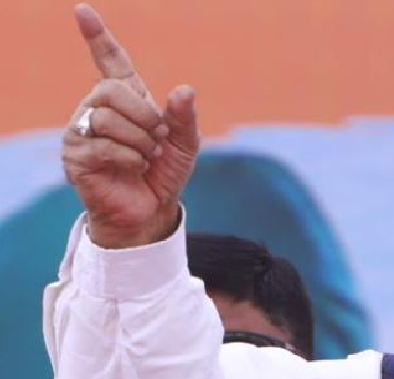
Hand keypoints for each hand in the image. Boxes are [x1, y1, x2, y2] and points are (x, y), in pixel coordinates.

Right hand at [62, 3, 198, 248]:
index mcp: (126, 100)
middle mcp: (98, 109)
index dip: (97, 36)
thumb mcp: (185, 144)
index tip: (82, 11)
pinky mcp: (75, 155)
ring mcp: (82, 131)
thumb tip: (184, 90)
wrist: (151, 211)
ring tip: (146, 157)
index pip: (110, 61)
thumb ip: (185, 117)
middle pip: (111, 90)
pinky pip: (103, 145)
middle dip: (144, 116)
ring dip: (139, 141)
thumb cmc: (164, 173)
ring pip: (107, 118)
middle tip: (156, 139)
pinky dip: (130, 158)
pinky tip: (135, 167)